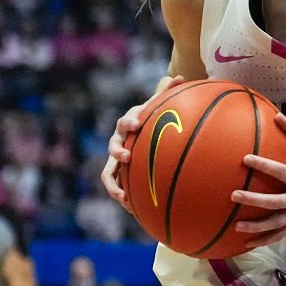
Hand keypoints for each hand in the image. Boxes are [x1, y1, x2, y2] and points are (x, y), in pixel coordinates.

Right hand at [103, 77, 183, 206]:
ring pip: (108, 174)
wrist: (139, 134)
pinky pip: (118, 189)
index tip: (138, 123)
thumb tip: (177, 76)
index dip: (130, 122)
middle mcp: (118, 143)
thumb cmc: (151, 120)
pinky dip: (123, 198)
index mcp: (127, 126)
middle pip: (113, 147)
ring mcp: (117, 162)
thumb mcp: (158, 107)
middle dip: (118, 151)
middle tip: (128, 156)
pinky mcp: (119, 177)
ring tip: (123, 196)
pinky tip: (133, 210)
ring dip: (114, 185)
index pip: (125, 122)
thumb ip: (165, 92)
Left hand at [231, 114, 285, 243]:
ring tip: (236, 226)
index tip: (245, 158)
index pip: (281, 171)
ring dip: (256, 227)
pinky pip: (279, 235)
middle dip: (254, 200)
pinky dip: (264, 240)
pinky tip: (246, 244)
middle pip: (274, 202)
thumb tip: (276, 115)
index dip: (264, 165)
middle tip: (233, 196)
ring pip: (275, 223)